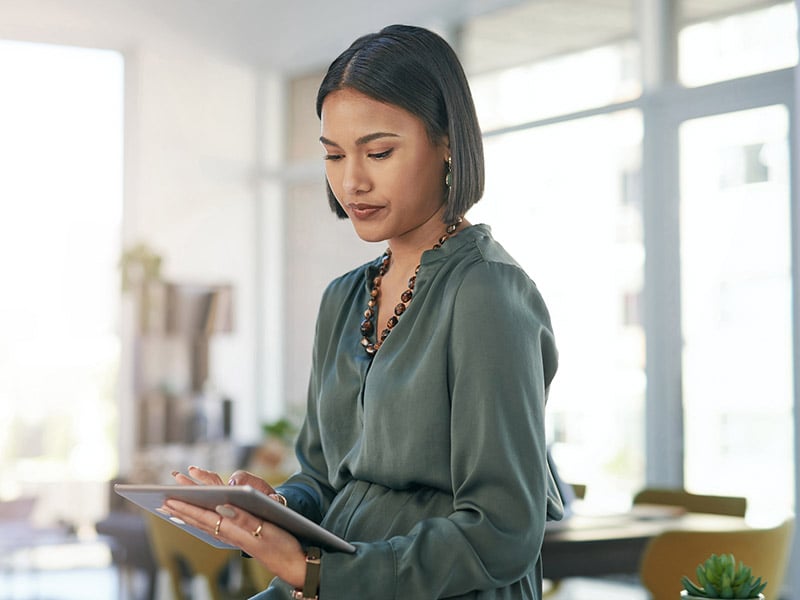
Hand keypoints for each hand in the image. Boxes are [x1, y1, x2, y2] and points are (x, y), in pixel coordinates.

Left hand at [161, 488, 306, 587]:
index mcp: (235, 530)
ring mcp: (235, 538)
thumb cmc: (284, 545)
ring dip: (188, 515)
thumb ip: (244, 518)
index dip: (187, 506)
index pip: (205, 516)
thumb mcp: (266, 529)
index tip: (169, 498)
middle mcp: (231, 534)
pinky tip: (197, 521)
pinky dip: (201, 521)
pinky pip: (214, 528)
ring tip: (173, 508)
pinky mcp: (241, 538)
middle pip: (200, 519)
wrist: (296, 565)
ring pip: (205, 524)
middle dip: (182, 508)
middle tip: (162, 499)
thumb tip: (221, 506)